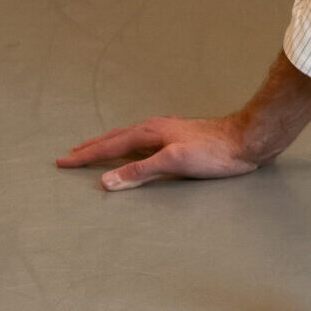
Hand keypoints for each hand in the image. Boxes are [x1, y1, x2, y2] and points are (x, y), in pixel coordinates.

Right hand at [56, 113, 268, 190]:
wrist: (248, 140)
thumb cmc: (214, 152)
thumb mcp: (174, 163)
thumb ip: (140, 171)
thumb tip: (106, 181)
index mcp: (149, 132)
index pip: (109, 146)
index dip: (85, 156)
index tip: (63, 161)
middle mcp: (155, 129)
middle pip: (115, 138)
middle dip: (91, 148)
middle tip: (70, 155)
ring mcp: (167, 132)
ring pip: (128, 139)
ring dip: (108, 146)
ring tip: (94, 151)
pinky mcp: (179, 139)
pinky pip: (142, 143)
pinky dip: (127, 148)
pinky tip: (134, 151)